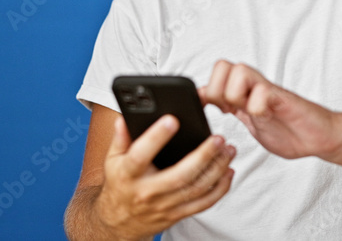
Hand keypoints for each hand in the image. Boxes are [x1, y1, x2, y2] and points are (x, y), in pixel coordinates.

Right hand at [93, 113, 235, 238]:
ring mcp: (164, 205)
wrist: (119, 223)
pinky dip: (220, 189)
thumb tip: (125, 117)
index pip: (140, 155)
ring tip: (228, 150)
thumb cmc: (120, 184)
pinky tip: (228, 171)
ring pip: (196, 189)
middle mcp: (147, 192)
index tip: (172, 120)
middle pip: (179, 175)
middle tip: (218, 138)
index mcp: (128, 174)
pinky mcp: (177, 214)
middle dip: (203, 156)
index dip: (156, 138)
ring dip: (217, 169)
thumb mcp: (113, 160)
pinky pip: (203, 203)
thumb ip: (121, 137)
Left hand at [199, 60, 341, 159]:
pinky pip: (262, 92)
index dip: (205, 92)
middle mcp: (255, 86)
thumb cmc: (290, 130)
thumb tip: (206, 99)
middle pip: (222, 66)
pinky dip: (257, 107)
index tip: (213, 111)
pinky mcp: (283, 98)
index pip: (215, 74)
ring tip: (246, 112)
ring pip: (240, 71)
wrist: (321, 137)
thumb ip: (231, 108)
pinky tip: (264, 117)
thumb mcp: (250, 121)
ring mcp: (268, 90)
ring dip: (236, 95)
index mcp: (244, 91)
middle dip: (218, 92)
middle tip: (228, 110)